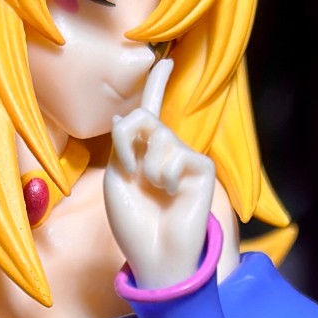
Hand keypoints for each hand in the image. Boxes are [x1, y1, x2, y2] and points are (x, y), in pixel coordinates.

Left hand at [104, 58, 216, 290]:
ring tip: (156, 193)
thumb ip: (123, 142)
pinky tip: (172, 196)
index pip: (149, 113)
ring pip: (159, 135)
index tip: (161, 62)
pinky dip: (166, 176)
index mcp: (144, 153)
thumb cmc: (133, 223)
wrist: (154, 255)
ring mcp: (185, 159)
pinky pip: (176, 154)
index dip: (155, 86)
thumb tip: (127, 115)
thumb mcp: (116, 177)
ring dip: (147, 167)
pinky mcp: (201, 169)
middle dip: (129, 140)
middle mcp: (166, 151)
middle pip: (145, 117)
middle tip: (131, 173)